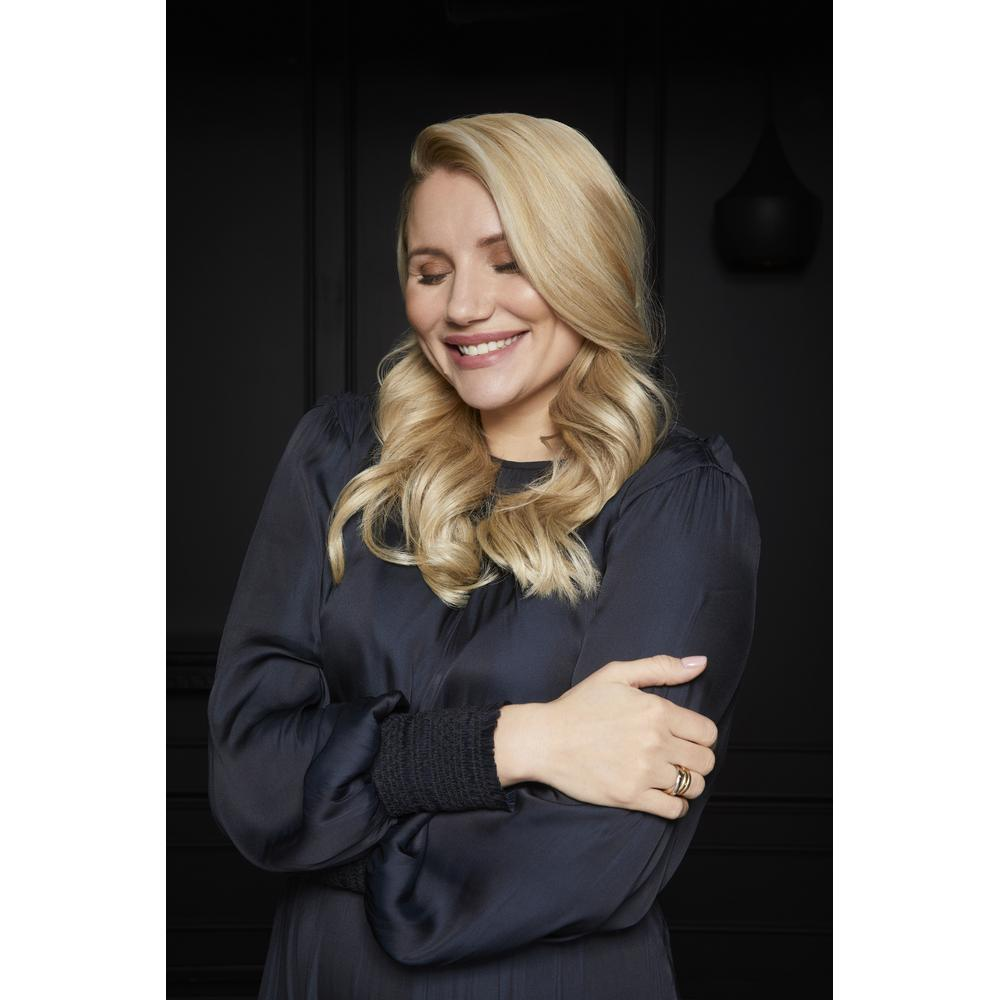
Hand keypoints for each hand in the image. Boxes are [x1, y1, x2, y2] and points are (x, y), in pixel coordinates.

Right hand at [518, 655, 717, 818]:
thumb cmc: (579, 705)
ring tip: (672, 775)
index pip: (708, 732)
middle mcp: (655, 742)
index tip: (687, 737)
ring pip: (694, 785)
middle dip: (698, 759)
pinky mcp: (631, 796)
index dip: (701, 735)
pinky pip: (674, 809)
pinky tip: (663, 794)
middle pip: (706, 760)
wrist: (545, 739)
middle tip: (680, 757)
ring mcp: (644, 771)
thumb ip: (661, 667)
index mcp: (656, 710)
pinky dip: (676, 805)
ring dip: (689, 782)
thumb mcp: (617, 674)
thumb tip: (701, 663)